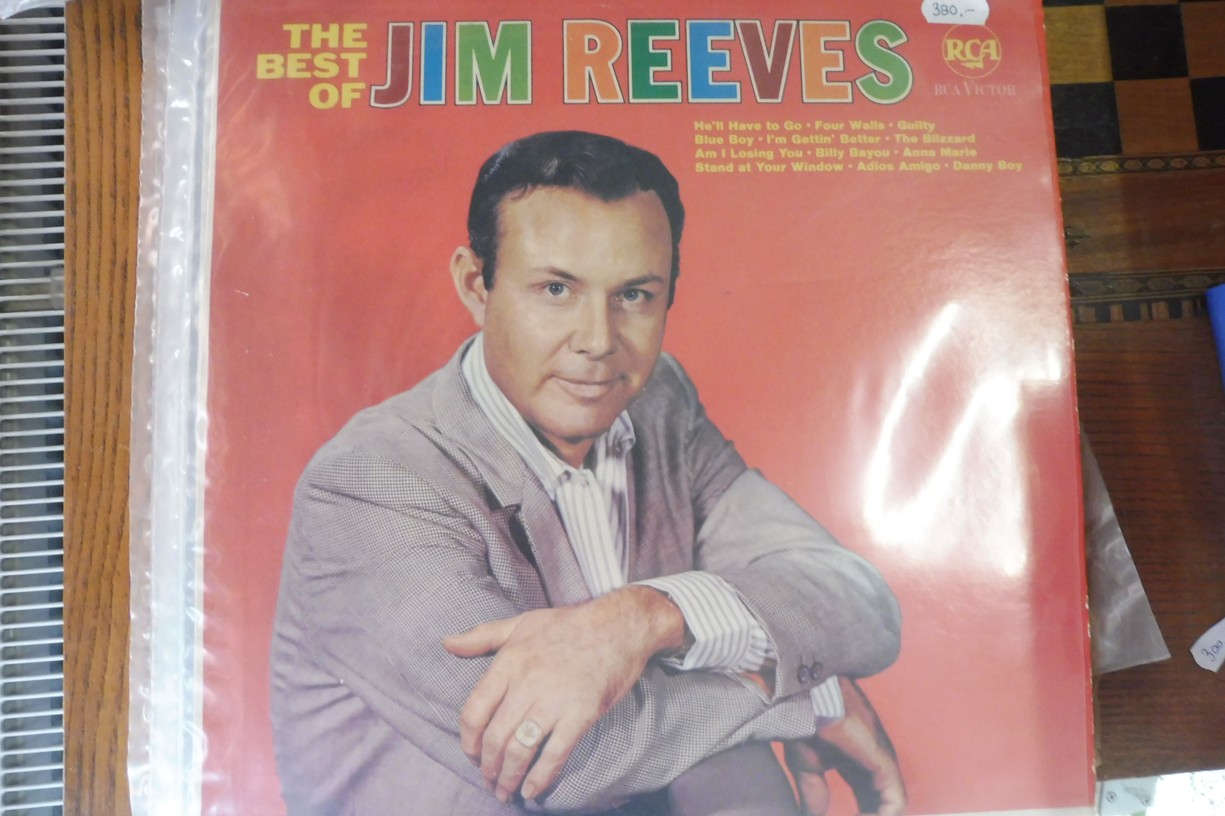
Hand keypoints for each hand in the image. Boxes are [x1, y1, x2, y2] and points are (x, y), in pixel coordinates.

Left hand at [443, 586, 683, 804]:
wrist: (619, 624)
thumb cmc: (568, 624)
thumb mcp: (520, 623)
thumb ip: (482, 636)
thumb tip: (447, 643)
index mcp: (509, 662)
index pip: (474, 710)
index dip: (468, 740)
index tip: (472, 754)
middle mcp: (527, 683)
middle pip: (495, 737)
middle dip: (487, 766)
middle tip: (488, 780)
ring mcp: (554, 700)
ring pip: (520, 749)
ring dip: (508, 777)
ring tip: (505, 791)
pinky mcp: (581, 713)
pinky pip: (555, 753)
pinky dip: (541, 777)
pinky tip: (532, 790)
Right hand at [783, 678, 905, 815]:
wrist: (806, 698)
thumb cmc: (807, 722)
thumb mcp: (808, 766)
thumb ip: (814, 793)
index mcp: (862, 762)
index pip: (870, 800)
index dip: (862, 814)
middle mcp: (878, 762)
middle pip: (882, 804)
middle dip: (868, 815)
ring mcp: (884, 761)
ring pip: (892, 806)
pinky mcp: (885, 762)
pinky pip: (894, 803)